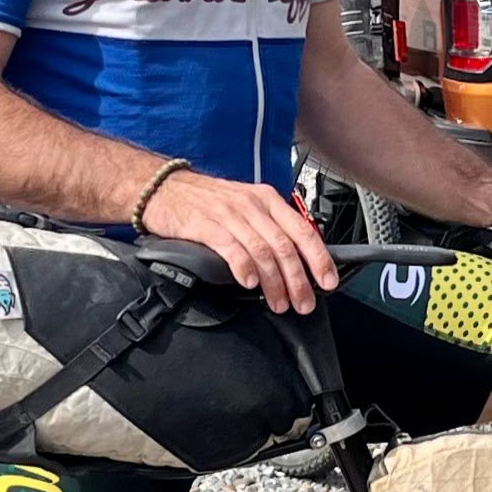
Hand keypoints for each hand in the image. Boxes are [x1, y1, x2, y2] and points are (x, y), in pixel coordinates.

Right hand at [138, 169, 339, 312]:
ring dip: (274, 283)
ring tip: (279, 303)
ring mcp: (229, 214)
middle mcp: (252, 205)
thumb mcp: (246, 205)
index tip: (328, 281)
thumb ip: (269, 227)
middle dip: (299, 280)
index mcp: (267, 199)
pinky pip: (231, 248)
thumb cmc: (206, 201)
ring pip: (263, 252)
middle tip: (304, 303)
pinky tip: (249, 283)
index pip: (303, 230)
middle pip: (285, 247)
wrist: (163, 187)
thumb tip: (296, 260)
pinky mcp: (206, 224)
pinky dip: (244, 268)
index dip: (319, 258)